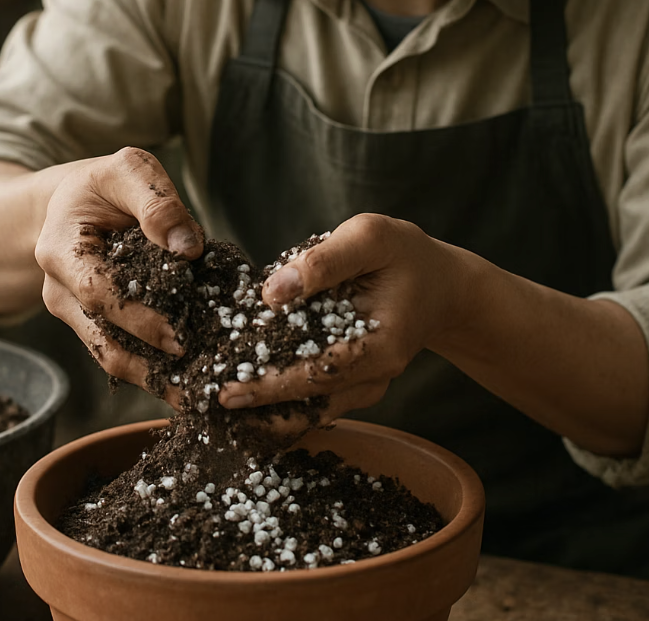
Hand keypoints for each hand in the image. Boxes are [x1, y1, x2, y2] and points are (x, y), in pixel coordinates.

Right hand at [36, 146, 202, 399]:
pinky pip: (120, 353)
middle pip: (104, 340)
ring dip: (154, 381)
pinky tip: (189, 384)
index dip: (138, 318)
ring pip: (111, 358)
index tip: (180, 337)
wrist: (73, 202)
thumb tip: (187, 247)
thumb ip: (157, 201)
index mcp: (61, 251)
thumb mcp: (128, 170)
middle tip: (201, 384)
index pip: (98, 293)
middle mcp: (59, 291)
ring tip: (199, 397)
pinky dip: (154, 370)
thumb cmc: (104, 184)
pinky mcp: (93, 325)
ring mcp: (73, 314)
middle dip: (152, 365)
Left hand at [219, 213, 474, 421]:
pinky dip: (283, 403)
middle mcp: (376, 376)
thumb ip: (323, 262)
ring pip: (312, 410)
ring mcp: (367, 385)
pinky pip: (317, 400)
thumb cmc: (404, 253)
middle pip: (310, 401)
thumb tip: (272, 293)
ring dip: (267, 412)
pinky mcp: (356, 383)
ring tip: (218, 412)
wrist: (441, 284)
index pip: (318, 372)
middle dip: (258, 406)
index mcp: (381, 344)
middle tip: (206, 405)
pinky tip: (247, 402)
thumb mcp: (369, 237)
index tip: (227, 390)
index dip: (271, 384)